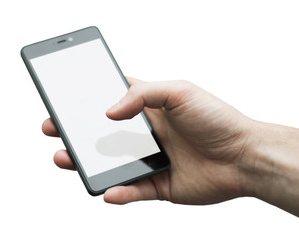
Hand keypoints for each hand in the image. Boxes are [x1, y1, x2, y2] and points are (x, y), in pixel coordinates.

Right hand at [42, 77, 252, 204]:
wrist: (244, 156)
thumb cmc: (217, 119)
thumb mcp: (180, 92)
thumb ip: (143, 94)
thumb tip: (109, 112)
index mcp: (151, 109)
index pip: (112, 102)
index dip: (88, 102)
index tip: (66, 101)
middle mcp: (148, 135)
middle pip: (103, 134)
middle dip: (77, 133)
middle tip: (55, 129)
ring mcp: (151, 160)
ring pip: (111, 164)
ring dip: (86, 163)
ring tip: (65, 159)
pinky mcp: (159, 185)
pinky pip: (132, 190)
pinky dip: (118, 192)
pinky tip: (108, 190)